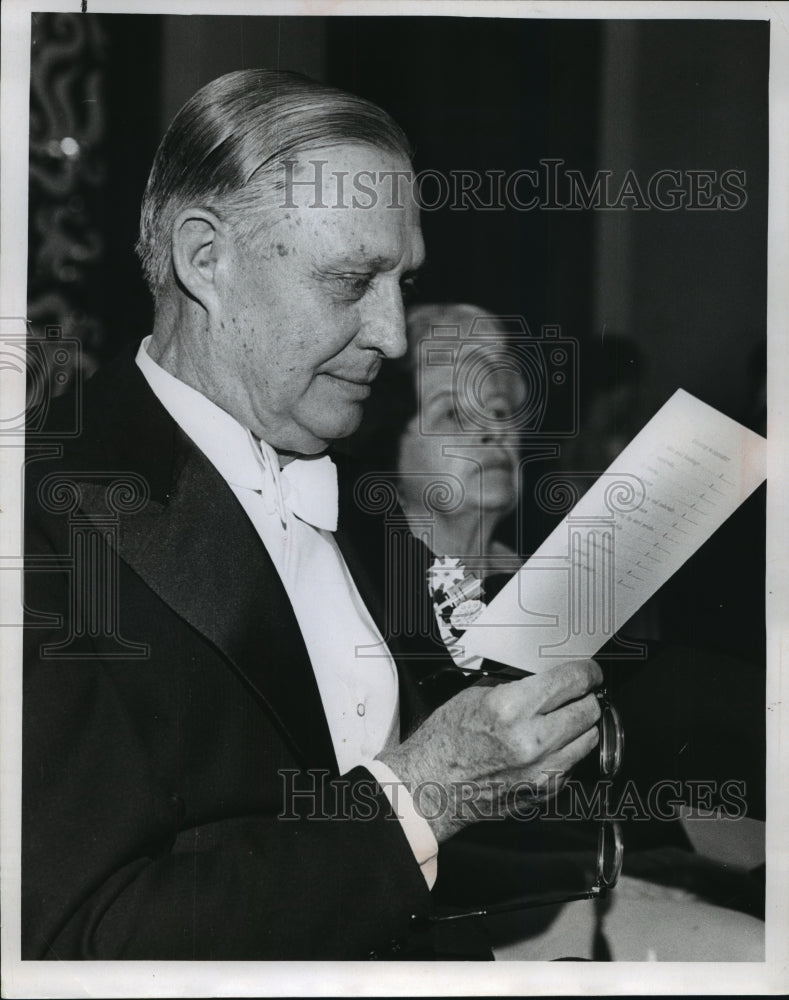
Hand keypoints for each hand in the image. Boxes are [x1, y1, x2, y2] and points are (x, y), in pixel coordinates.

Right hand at [377, 658, 601, 842]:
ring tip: (563, 718)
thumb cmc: (445, 742)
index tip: (590, 672)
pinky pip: (574, 763)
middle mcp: (532, 741)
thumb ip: (518, 688)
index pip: (571, 682)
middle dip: (586, 697)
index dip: (587, 672)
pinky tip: (549, 744)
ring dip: (581, 725)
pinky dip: (568, 750)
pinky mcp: (545, 791)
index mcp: (512, 708)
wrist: (430, 788)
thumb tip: (550, 681)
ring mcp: (541, 770)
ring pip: (589, 738)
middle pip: (588, 710)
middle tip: (578, 693)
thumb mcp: (475, 696)